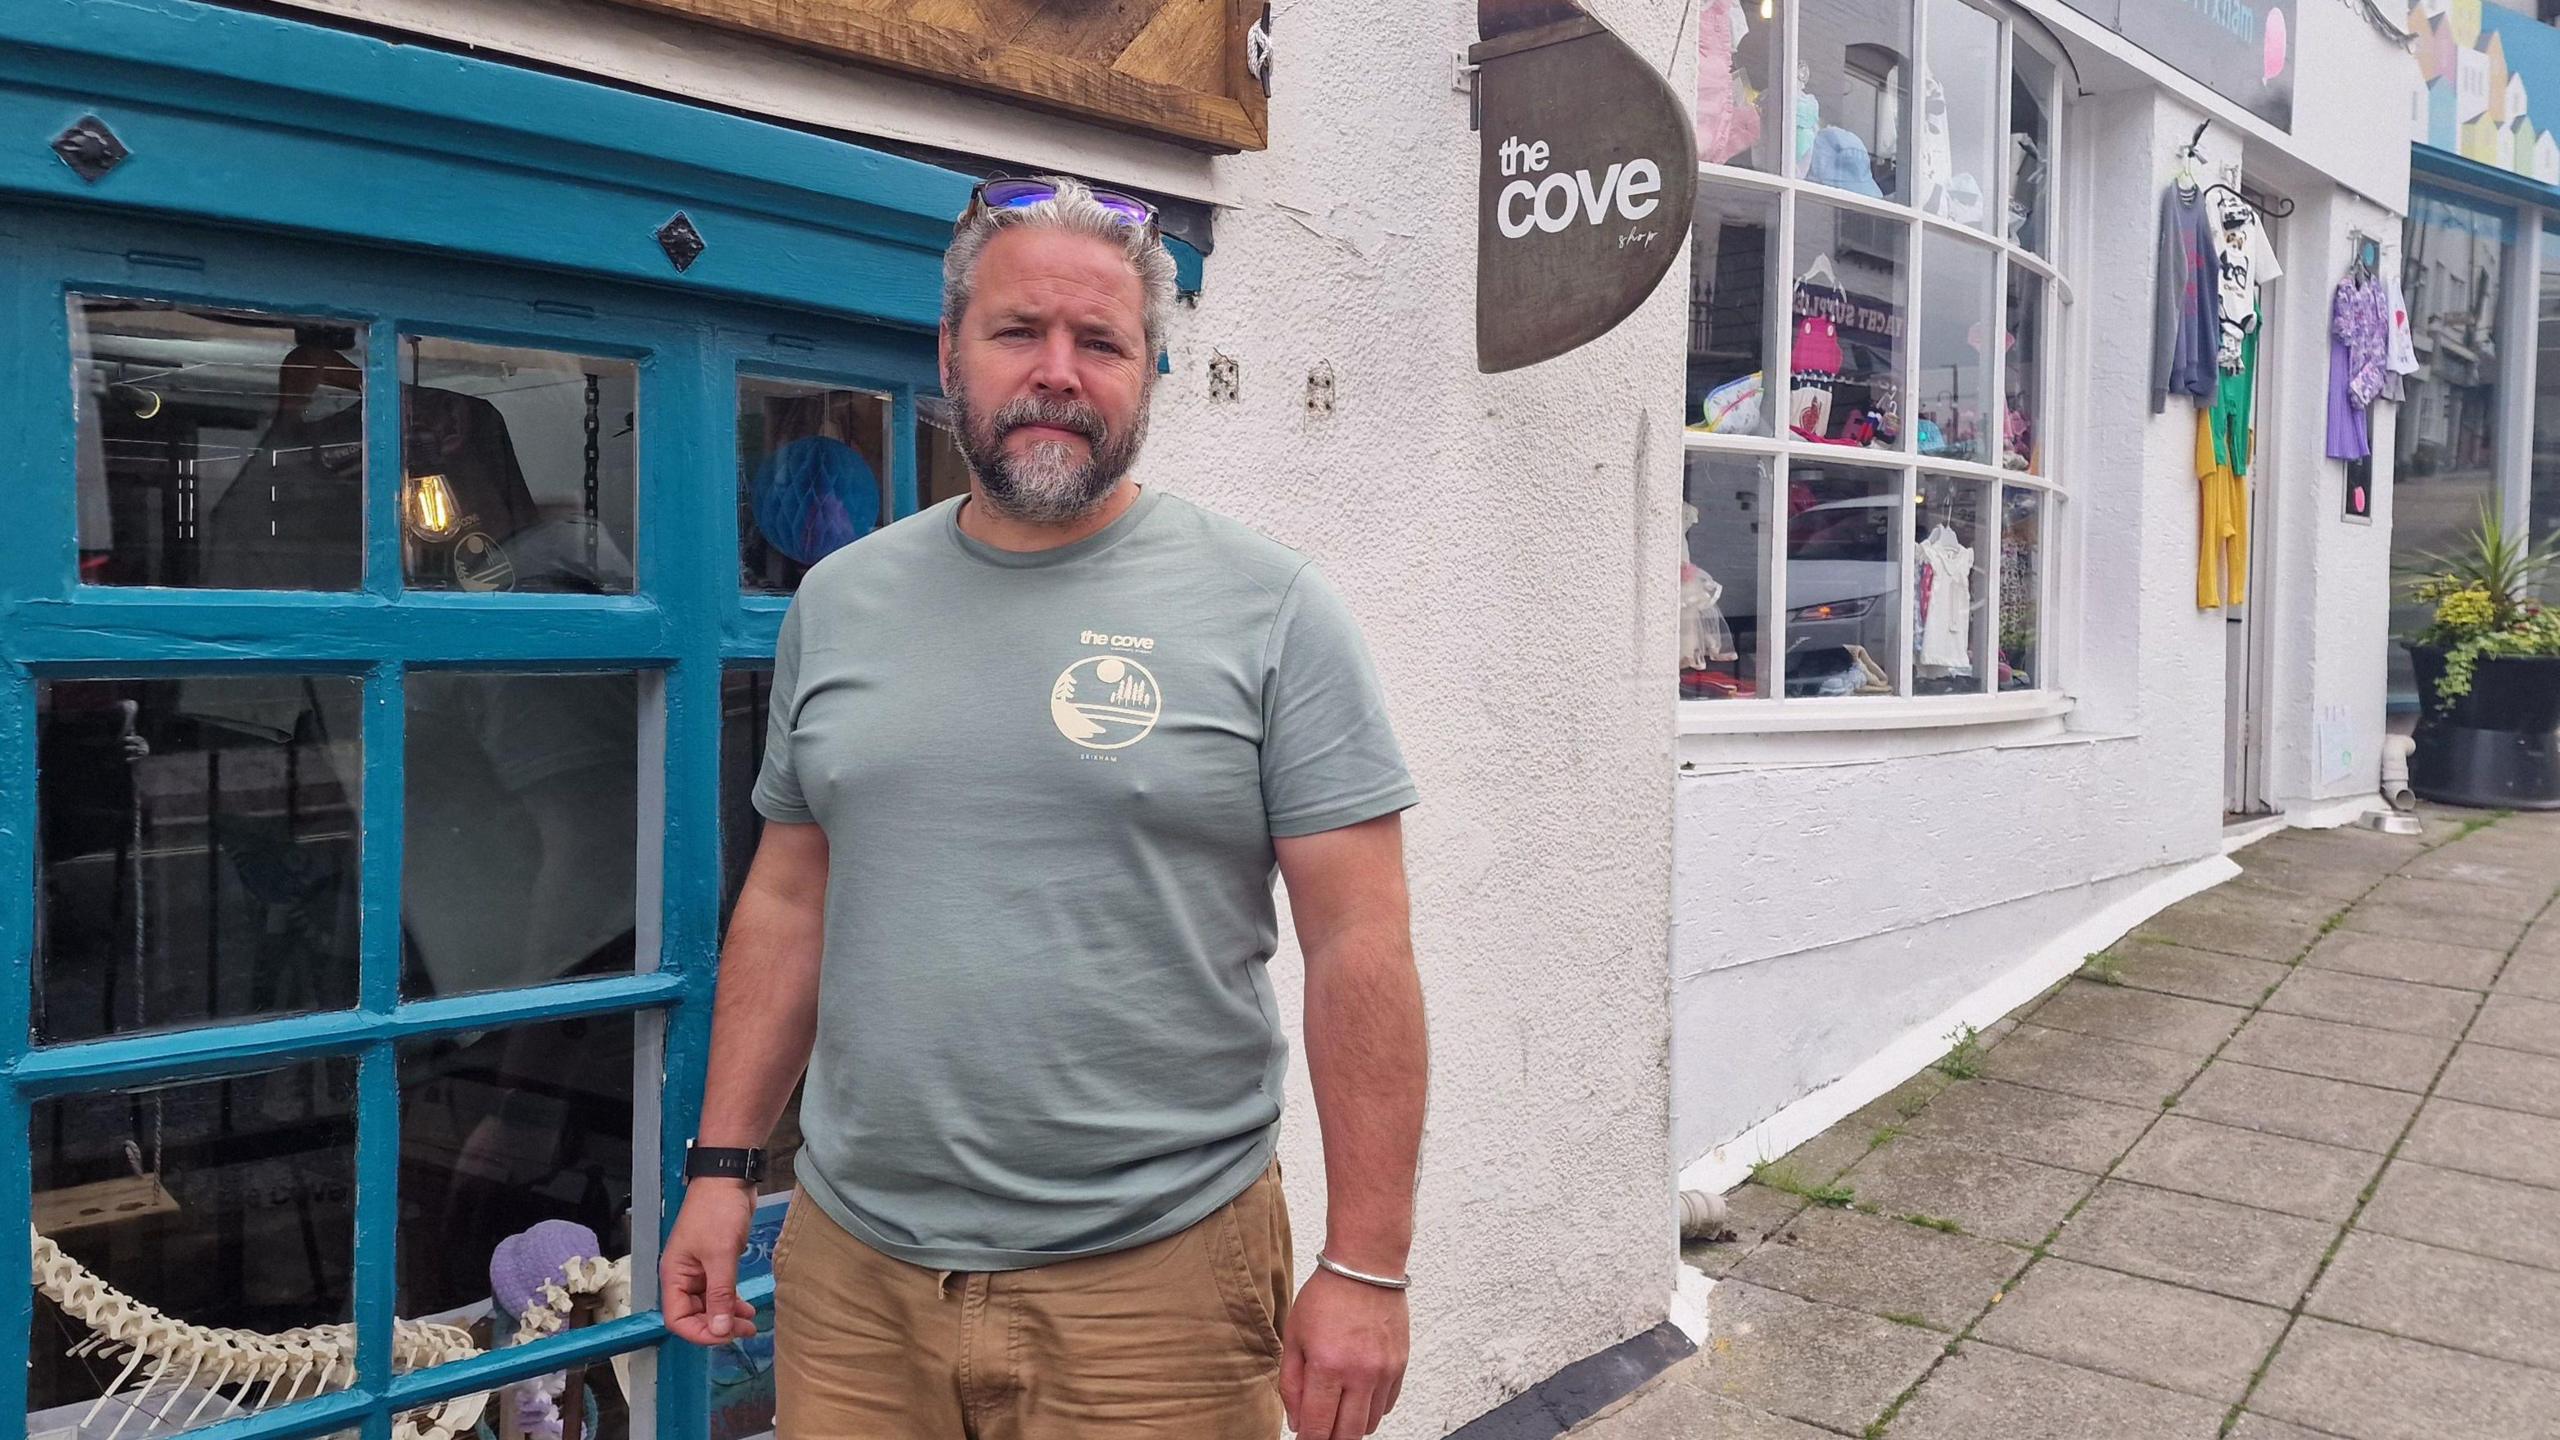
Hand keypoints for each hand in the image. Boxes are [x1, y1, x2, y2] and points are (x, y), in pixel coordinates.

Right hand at [660, 1181, 759, 1345]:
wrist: (729, 1179)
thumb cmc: (717, 1212)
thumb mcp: (720, 1256)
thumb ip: (720, 1294)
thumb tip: (719, 1330)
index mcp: (674, 1276)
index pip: (678, 1320)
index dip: (700, 1333)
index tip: (726, 1336)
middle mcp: (683, 1277)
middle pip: (694, 1316)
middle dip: (718, 1327)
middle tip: (746, 1330)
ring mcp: (699, 1271)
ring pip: (709, 1305)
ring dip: (727, 1317)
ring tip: (751, 1324)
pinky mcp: (715, 1263)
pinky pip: (720, 1292)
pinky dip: (732, 1302)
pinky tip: (747, 1308)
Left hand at [1280, 1268, 1408, 1438]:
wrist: (1365, 1266)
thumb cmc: (1326, 1295)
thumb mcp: (1294, 1336)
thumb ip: (1291, 1384)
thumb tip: (1297, 1422)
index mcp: (1327, 1366)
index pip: (1318, 1426)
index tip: (1304, 1438)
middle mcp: (1359, 1373)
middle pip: (1347, 1434)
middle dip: (1330, 1439)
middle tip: (1320, 1430)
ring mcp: (1384, 1371)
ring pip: (1369, 1424)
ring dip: (1351, 1425)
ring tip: (1337, 1409)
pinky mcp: (1400, 1366)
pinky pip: (1386, 1406)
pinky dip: (1370, 1409)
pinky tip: (1356, 1393)